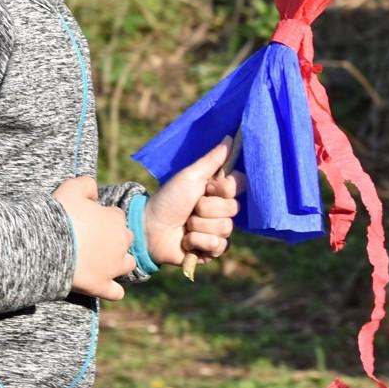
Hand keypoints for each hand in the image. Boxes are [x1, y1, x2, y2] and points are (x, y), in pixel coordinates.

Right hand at [53, 175, 134, 300]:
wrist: (46, 245)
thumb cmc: (59, 215)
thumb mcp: (71, 188)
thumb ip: (86, 184)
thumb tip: (94, 191)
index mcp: (114, 219)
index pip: (116, 216)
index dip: (103, 218)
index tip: (88, 221)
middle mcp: (120, 242)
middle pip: (125, 238)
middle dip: (113, 238)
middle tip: (91, 239)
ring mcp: (113, 267)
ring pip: (127, 264)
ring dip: (118, 262)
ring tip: (100, 262)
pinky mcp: (101, 286)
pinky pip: (116, 293)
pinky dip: (111, 290)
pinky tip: (101, 285)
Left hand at [145, 136, 242, 265]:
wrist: (149, 227)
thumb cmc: (168, 199)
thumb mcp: (190, 176)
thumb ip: (212, 159)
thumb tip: (231, 137)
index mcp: (218, 191)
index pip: (239, 185)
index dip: (223, 188)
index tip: (206, 187)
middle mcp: (221, 210)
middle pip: (233, 209)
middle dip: (206, 208)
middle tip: (190, 208)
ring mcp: (217, 231)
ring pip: (225, 228)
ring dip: (199, 225)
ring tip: (185, 225)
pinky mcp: (212, 250)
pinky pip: (219, 245)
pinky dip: (198, 242)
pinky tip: (187, 240)